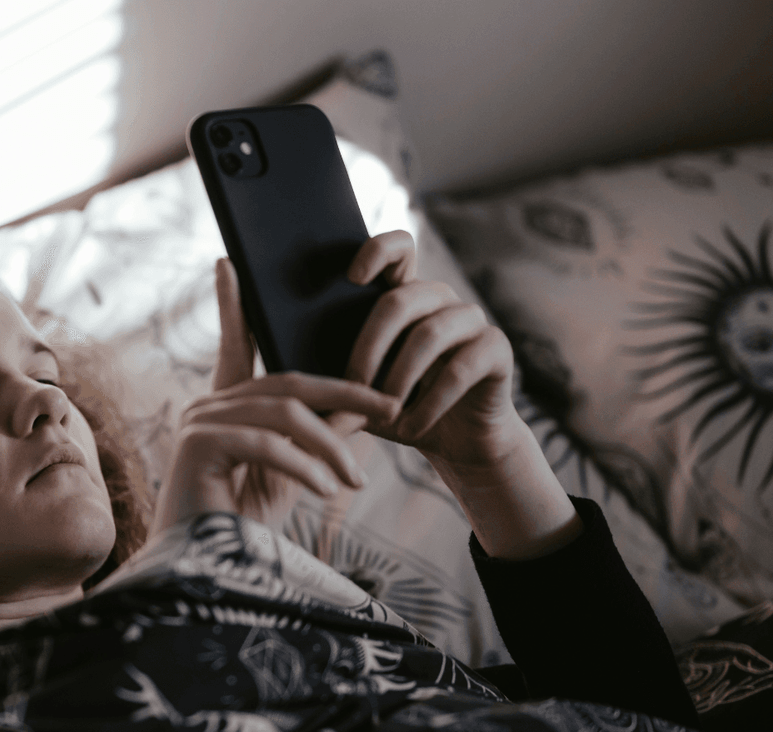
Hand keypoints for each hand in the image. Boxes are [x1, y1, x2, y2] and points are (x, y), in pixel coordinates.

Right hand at [149, 258, 390, 534]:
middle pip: (288, 384)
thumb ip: (321, 439)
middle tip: (391, 406)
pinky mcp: (198, 448)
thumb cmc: (241, 528)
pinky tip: (327, 490)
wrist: (200, 573)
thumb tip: (363, 408)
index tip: (227, 264)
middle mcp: (207, 407)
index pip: (236, 346)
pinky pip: (265, 443)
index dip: (232, 306)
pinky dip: (304, 466)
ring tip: (356, 481)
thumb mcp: (294, 476)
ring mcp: (199, 424)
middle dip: (346, 393)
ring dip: (330, 446)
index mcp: (224, 408)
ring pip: (284, 414)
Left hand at [344, 231, 581, 558]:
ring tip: (383, 413)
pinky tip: (411, 427)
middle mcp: (440, 298)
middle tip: (350, 386)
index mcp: (404, 295)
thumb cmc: (396, 409)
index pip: (397, 248)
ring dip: (399, 378)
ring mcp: (472, 320)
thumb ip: (326, 374)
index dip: (376, 251)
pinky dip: (430, 402)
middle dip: (368, 346)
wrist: (454, 442)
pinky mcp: (497, 350)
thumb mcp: (355, 391)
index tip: (351, 277)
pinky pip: (461, 368)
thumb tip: (276, 375)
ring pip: (430, 333)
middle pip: (401, 300)